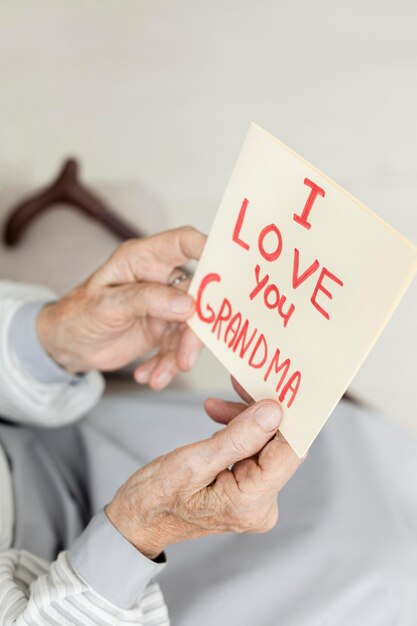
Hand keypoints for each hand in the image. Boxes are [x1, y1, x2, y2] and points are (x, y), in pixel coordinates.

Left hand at [37, 227, 205, 388]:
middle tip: (185, 358)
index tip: (227, 268)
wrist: (67, 346)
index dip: (208, 248)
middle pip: (196, 295)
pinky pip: (178, 347)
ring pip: (191, 327)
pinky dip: (166, 365)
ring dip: (178, 355)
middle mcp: (159, 279)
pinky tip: (150, 376)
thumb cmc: (77, 314)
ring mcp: (164, 305)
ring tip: (157, 376)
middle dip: (194, 330)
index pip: (183, 242)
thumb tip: (188, 304)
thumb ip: (146, 301)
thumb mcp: (106, 306)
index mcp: (143, 259)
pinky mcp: (164, 329)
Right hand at [106, 398, 301, 558]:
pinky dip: (238, 432)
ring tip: (214, 406)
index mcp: (250, 503)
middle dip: (259, 413)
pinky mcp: (247, 490)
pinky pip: (253, 452)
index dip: (286, 416)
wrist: (138, 520)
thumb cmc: (155, 498)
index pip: (289, 451)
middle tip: (237, 384)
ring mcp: (255, 500)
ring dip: (245, 420)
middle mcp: (261, 506)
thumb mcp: (192, 462)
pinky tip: (218, 420)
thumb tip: (274, 412)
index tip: (271, 386)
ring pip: (265, 445)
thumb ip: (237, 438)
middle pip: (278, 446)